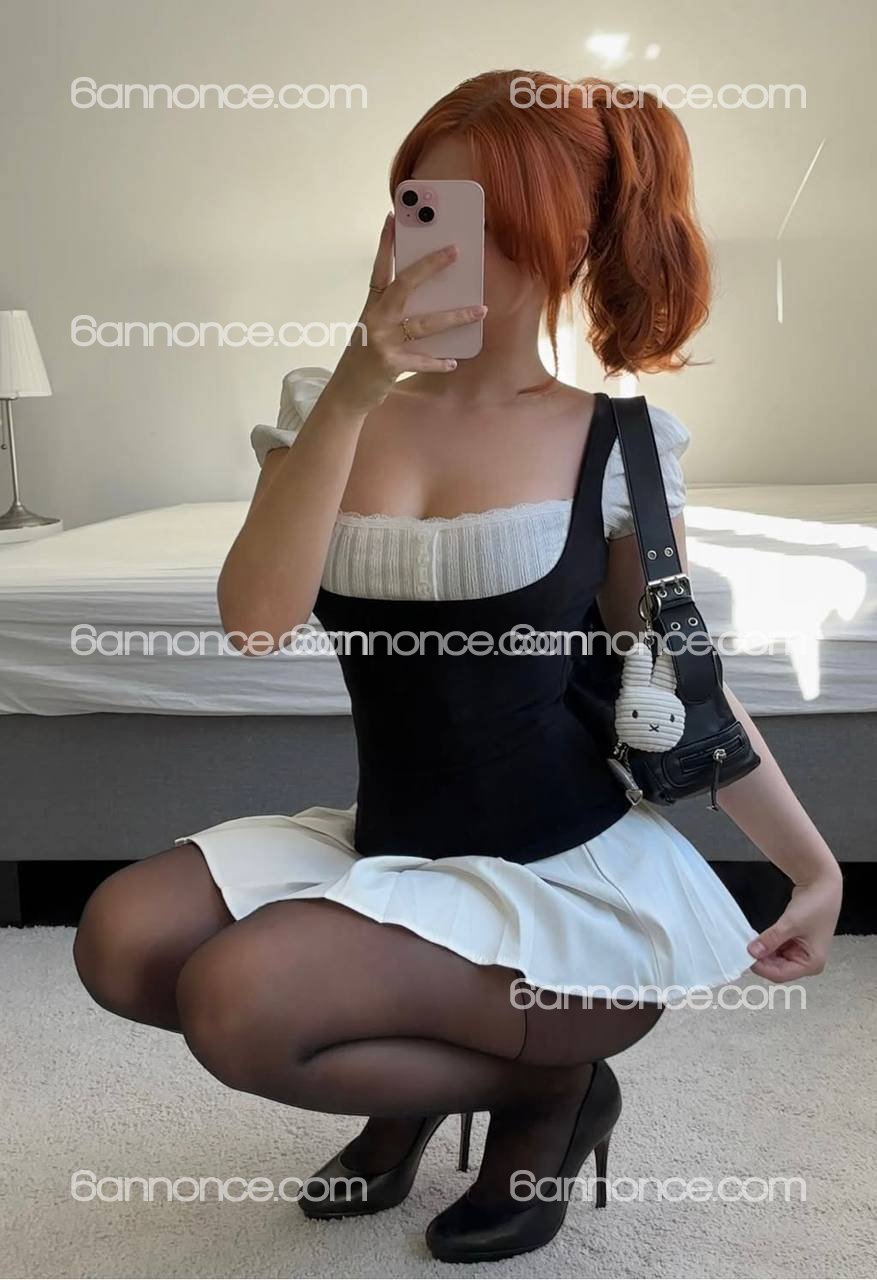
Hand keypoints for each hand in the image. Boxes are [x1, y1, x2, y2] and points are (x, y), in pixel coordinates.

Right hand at [327, 213, 486, 414]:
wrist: (346, 392)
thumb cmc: (363, 358)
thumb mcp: (372, 329)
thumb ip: (394, 314)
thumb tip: (429, 301)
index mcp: (371, 307)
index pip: (379, 269)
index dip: (385, 244)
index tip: (393, 219)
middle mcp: (376, 319)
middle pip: (405, 285)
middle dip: (430, 266)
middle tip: (454, 251)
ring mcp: (382, 341)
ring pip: (424, 324)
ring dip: (455, 317)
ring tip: (479, 310)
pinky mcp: (390, 364)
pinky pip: (422, 360)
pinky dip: (439, 362)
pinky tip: (453, 361)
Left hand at [746, 870, 842, 981]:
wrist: (822, 885)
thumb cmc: (816, 905)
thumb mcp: (790, 923)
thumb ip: (771, 939)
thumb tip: (752, 952)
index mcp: (812, 963)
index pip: (780, 974)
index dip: (761, 967)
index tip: (746, 957)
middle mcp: (807, 962)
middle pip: (777, 969)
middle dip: (761, 959)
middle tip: (744, 949)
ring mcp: (801, 953)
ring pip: (775, 959)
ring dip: (763, 952)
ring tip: (750, 942)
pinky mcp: (795, 943)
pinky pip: (776, 949)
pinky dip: (767, 945)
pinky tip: (758, 939)